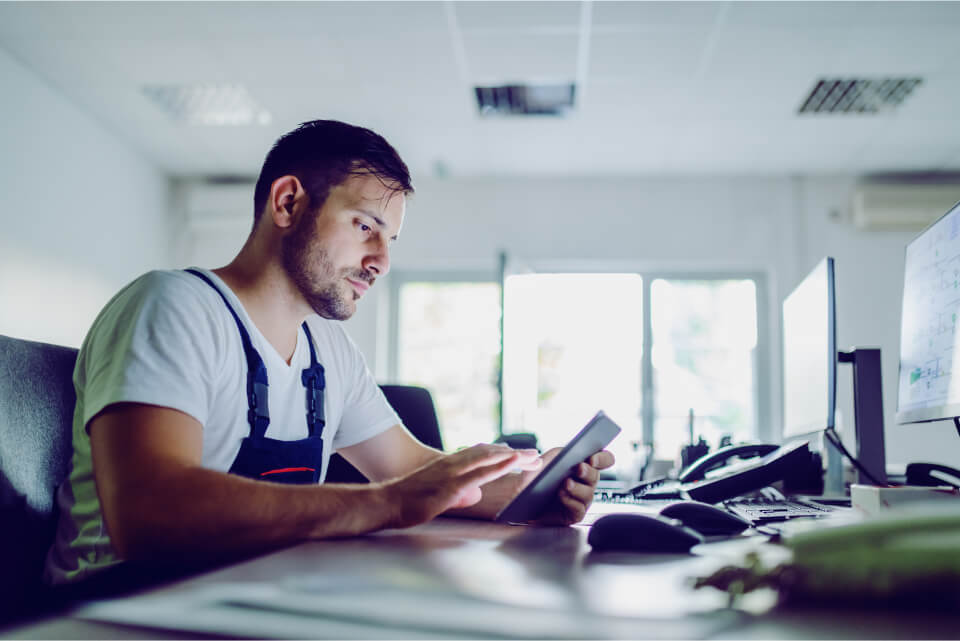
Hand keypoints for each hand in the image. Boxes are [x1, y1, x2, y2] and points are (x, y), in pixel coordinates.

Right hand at [384, 444, 540, 528]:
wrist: (386, 502)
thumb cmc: (407, 502)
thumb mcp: (438, 496)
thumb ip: (458, 492)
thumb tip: (475, 494)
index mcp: (449, 465)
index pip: (480, 455)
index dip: (501, 453)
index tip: (519, 454)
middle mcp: (453, 464)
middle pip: (489, 453)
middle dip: (514, 454)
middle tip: (535, 455)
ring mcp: (452, 472)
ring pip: (488, 458)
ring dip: (512, 456)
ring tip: (532, 455)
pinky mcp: (451, 484)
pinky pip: (480, 472)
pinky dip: (499, 465)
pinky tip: (512, 460)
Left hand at [523, 448, 615, 525]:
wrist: (520, 498)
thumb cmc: (532, 478)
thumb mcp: (541, 461)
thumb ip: (551, 455)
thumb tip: (557, 455)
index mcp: (581, 464)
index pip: (603, 459)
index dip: (603, 458)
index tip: (593, 458)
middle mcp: (584, 482)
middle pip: (596, 476)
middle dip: (588, 472)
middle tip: (580, 468)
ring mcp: (580, 499)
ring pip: (588, 494)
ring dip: (578, 488)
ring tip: (566, 483)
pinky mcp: (573, 514)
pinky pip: (578, 509)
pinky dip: (571, 501)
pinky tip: (562, 496)